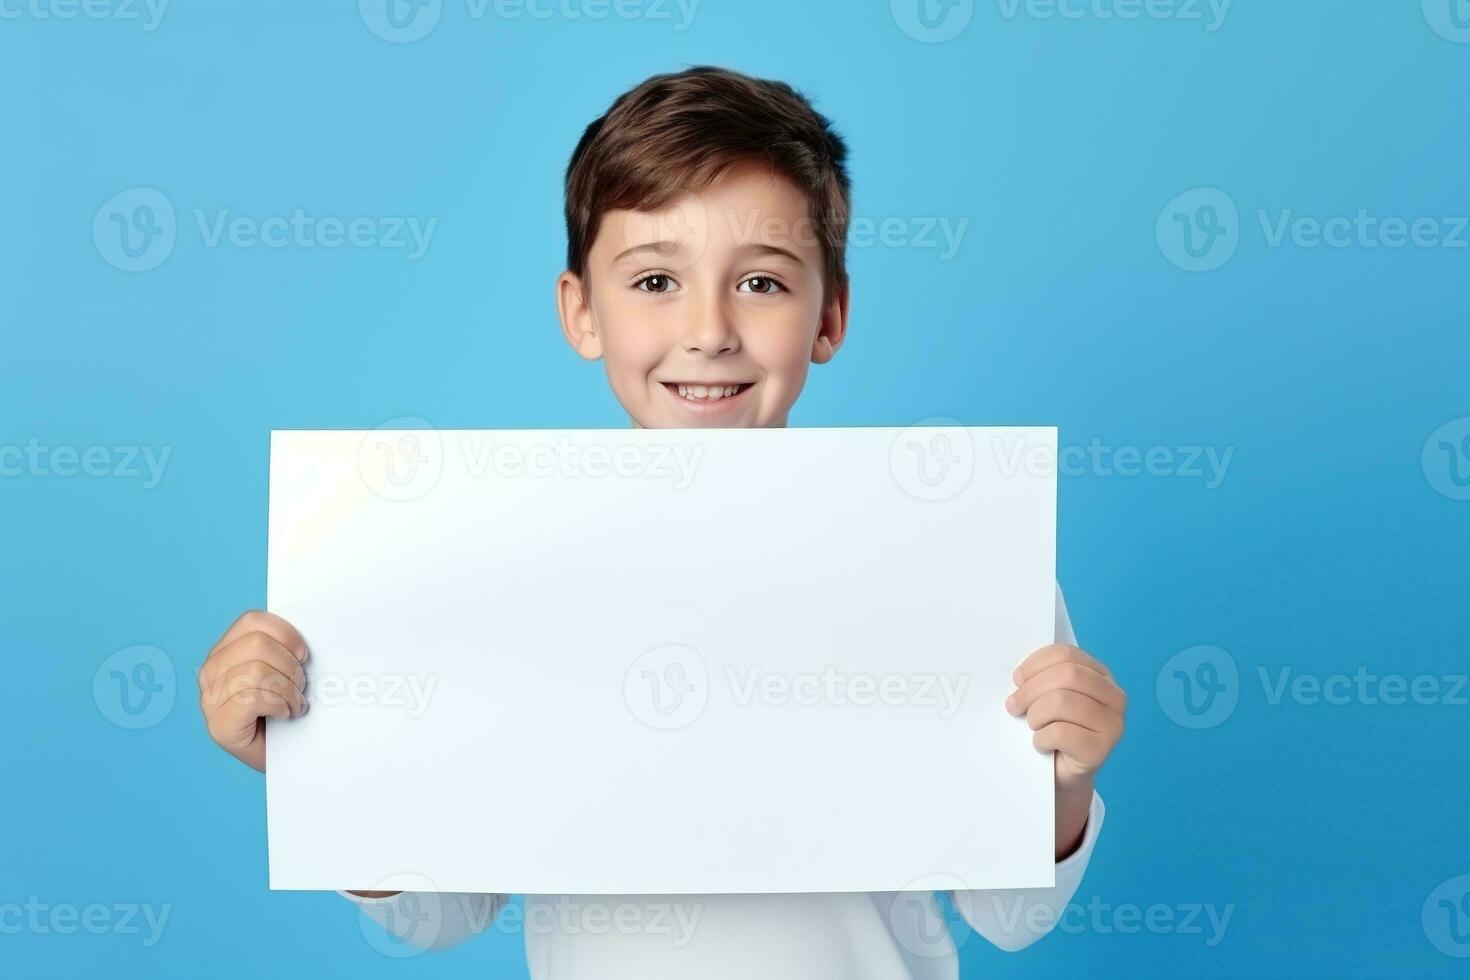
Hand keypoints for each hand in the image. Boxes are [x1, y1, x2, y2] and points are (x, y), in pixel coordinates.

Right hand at [198, 610, 309, 771]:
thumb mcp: (285, 670)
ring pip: (255, 671)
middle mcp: (209, 673)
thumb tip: (301, 641)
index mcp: (224, 651)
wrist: (288, 756)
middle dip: (289, 666)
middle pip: (256, 645)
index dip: (285, 634)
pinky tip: (285, 715)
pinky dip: (279, 705)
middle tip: (299, 688)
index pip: (252, 621)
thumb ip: (282, 648)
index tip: (303, 655)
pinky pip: (252, 698)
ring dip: (287, 689)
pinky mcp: (218, 726)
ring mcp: (209, 701)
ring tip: (294, 703)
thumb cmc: (288, 709)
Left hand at [1007, 644, 1125, 789]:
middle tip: (1013, 706)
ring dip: (1035, 715)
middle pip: (1067, 675)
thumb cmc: (1053, 730)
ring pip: (1062, 702)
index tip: (1017, 679)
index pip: (1067, 655)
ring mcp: (1112, 725)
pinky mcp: (1101, 750)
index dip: (1036, 664)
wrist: (1060, 774)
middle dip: (1031, 689)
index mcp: (1101, 677)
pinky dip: (1041, 738)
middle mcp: (1114, 698)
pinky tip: (1042, 745)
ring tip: (1033, 727)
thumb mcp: (1049, 697)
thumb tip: (1020, 678)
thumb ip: (1043, 680)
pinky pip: (1060, 733)